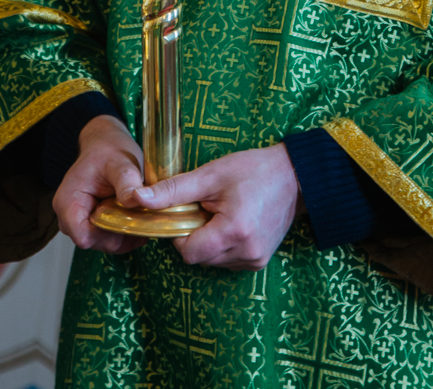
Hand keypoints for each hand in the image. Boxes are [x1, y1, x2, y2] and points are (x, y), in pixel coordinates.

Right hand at [52, 114, 145, 253]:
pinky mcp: (91, 222)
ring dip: (124, 233)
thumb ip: (127, 182)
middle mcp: (68, 216)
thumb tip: (136, 200)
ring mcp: (79, 221)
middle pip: (95, 241)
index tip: (131, 222)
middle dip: (121, 234)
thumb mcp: (121, 162)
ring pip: (103, 242)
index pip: (84, 237)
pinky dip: (123, 231)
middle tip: (144, 218)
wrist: (106, 144)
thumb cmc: (109, 150)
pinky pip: (107, 237)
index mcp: (68, 202)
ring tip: (142, 216)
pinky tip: (138, 219)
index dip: (109, 235)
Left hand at [131, 143, 303, 269]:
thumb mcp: (210, 175)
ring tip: (223, 212)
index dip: (180, 232)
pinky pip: (228, 261)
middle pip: (199, 257)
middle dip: (195, 235)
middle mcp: (246, 253)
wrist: (295, 176)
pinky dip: (224, 245)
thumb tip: (137, 198)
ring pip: (212, 261)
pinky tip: (234, 222)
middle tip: (207, 207)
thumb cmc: (253, 170)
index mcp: (233, 231)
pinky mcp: (260, 262)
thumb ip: (173, 190)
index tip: (188, 211)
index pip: (187, 251)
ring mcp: (255, 260)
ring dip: (209, 241)